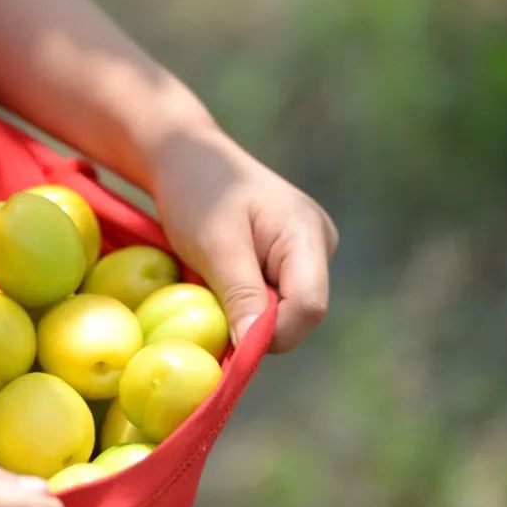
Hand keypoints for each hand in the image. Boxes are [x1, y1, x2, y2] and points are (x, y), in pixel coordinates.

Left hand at [147, 124, 338, 351]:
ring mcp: (304, 254)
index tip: (228, 338)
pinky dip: (242, 301)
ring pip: (282, 309)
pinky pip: (271, 296)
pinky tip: (218, 281)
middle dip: (256, 323)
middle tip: (211, 307)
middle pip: (299, 313)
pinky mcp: (285, 260)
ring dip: (246, 312)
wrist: (188, 158)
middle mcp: (318, 247)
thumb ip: (240, 294)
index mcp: (308, 235)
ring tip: (212, 284)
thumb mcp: (215, 246)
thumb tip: (254, 348)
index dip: (272, 333)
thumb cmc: (198, 193)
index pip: (309, 307)